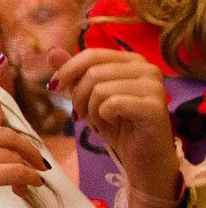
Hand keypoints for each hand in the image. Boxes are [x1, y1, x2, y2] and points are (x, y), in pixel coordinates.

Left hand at [50, 46, 179, 194]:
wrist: (141, 157)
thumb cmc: (116, 124)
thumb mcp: (87, 96)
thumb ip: (72, 73)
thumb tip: (52, 50)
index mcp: (132, 60)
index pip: (91, 54)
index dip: (67, 70)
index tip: (54, 87)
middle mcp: (147, 68)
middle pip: (93, 72)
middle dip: (78, 96)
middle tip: (82, 114)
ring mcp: (154, 86)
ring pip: (100, 88)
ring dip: (90, 110)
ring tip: (100, 120)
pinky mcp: (155, 107)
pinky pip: (112, 104)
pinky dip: (103, 117)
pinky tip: (112, 123)